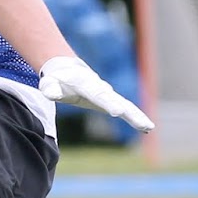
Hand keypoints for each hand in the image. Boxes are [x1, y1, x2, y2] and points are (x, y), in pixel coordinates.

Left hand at [39, 55, 153, 132]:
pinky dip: (136, 117)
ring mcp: (107, 93)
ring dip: (137, 116)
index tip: (118, 112)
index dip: (109, 103)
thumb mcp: (48, 82)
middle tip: (143, 124)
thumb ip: (49, 88)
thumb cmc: (56, 78)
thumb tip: (52, 94)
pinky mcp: (111, 100)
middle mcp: (100, 88)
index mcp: (85, 84)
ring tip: (148, 127)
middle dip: (130, 113)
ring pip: (126, 105)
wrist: (67, 69)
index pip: (98, 95)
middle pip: (117, 101)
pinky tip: (146, 129)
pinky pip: (126, 109)